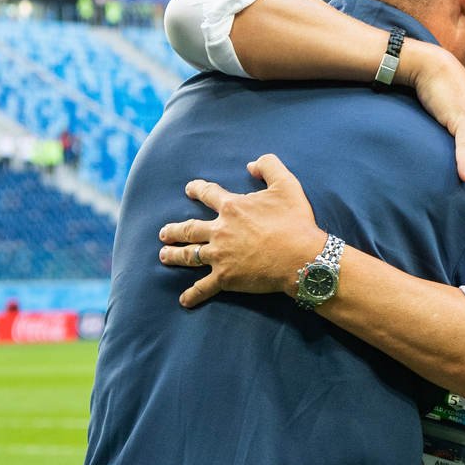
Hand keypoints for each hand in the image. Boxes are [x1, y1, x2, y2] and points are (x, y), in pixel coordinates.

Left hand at [157, 155, 328, 309]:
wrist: (300, 257)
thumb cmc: (295, 222)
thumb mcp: (286, 184)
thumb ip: (268, 166)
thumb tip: (251, 164)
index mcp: (232, 207)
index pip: (208, 194)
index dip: (197, 189)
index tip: (189, 189)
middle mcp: (220, 230)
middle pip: (189, 228)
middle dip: (174, 230)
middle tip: (164, 232)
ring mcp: (220, 255)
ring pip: (189, 255)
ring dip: (174, 255)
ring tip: (164, 255)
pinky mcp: (225, 278)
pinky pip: (204, 287)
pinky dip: (193, 294)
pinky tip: (183, 300)